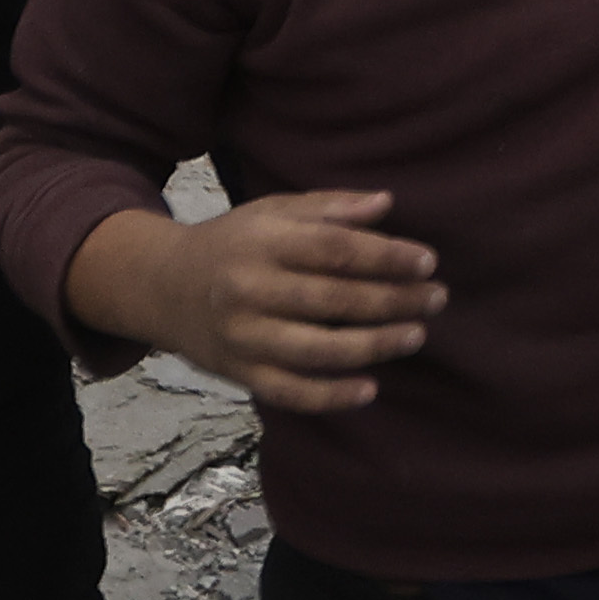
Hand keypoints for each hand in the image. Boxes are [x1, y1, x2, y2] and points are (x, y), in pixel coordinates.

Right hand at [74, 184, 449, 418]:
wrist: (161, 287)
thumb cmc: (231, 243)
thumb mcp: (272, 211)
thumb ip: (329, 207)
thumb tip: (386, 203)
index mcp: (263, 243)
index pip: (335, 250)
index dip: (386, 256)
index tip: (427, 261)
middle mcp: (250, 290)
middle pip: (334, 300)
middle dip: (393, 300)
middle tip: (437, 299)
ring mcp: (244, 336)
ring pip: (318, 349)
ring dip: (374, 346)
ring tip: (416, 335)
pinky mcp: (240, 373)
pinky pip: (290, 392)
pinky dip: (331, 396)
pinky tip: (370, 388)